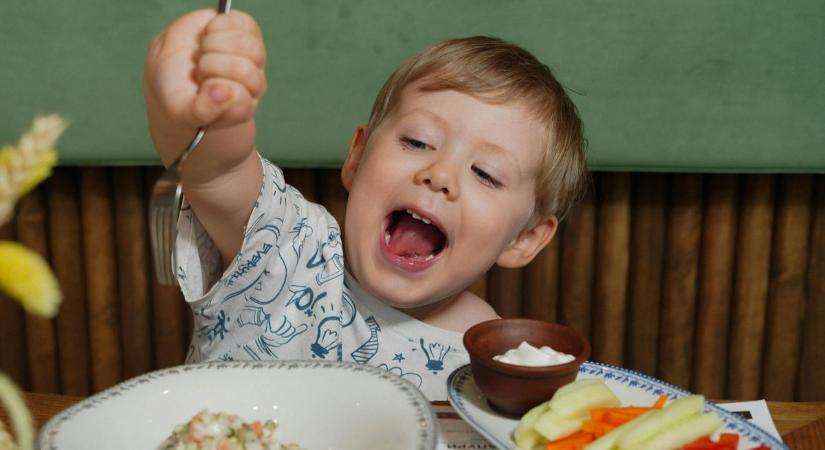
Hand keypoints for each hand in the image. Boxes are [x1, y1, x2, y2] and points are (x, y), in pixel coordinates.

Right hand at [144, 9, 266, 130]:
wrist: (172, 64)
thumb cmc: (178, 92)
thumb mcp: (181, 110)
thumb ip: (202, 110)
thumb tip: (224, 93)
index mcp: (241, 108)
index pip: (239, 97)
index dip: (214, 88)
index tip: (199, 87)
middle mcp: (254, 84)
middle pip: (244, 70)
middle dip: (210, 66)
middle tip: (199, 69)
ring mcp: (254, 57)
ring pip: (244, 44)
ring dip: (213, 44)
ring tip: (203, 52)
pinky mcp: (248, 31)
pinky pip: (241, 23)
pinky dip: (217, 26)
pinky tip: (209, 35)